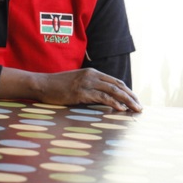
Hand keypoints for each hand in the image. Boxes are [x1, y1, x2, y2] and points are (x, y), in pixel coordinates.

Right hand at [0, 67, 141, 110]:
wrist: (42, 84)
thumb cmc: (58, 87)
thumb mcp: (77, 83)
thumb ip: (90, 88)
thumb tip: (103, 99)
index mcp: (93, 72)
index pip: (116, 81)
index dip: (127, 91)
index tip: (135, 100)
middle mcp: (92, 75)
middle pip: (118, 86)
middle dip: (131, 97)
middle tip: (140, 107)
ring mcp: (87, 83)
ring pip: (113, 91)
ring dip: (127, 101)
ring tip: (135, 109)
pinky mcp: (81, 92)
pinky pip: (102, 97)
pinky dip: (113, 103)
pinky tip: (121, 109)